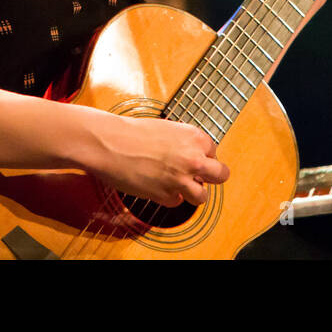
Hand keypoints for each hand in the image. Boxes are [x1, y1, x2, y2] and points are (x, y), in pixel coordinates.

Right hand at [86, 113, 228, 207]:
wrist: (110, 143)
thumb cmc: (133, 133)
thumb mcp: (168, 129)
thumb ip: (185, 143)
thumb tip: (194, 155)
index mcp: (195, 137)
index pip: (214, 153)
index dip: (202, 156)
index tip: (192, 158)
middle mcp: (194, 159)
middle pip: (221, 175)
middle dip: (211, 177)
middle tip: (199, 177)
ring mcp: (182, 179)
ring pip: (202, 196)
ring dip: (191, 192)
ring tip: (176, 184)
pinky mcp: (167, 195)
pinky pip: (176, 202)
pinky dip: (167, 197)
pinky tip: (155, 185)